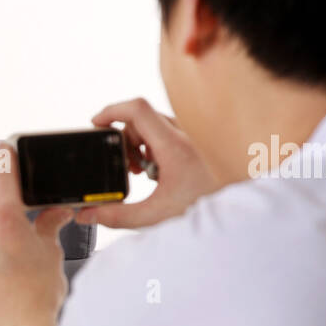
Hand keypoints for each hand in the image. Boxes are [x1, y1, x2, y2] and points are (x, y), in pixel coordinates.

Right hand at [76, 98, 219, 229]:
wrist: (238, 212)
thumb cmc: (205, 208)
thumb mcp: (154, 215)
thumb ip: (117, 216)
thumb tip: (87, 214)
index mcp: (173, 145)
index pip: (137, 109)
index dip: (111, 111)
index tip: (97, 124)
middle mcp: (184, 133)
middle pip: (140, 118)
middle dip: (123, 139)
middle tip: (125, 166)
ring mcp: (191, 135)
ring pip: (153, 124)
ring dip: (138, 144)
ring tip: (141, 171)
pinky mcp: (195, 141)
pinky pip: (166, 132)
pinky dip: (152, 146)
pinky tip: (156, 170)